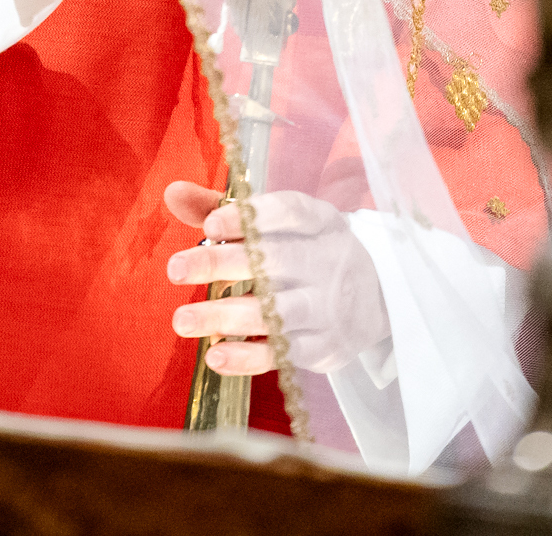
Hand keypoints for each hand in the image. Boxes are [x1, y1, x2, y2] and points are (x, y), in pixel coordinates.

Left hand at [163, 181, 392, 376]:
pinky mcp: (325, 346)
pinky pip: (283, 353)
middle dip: (221, 264)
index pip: (289, 212)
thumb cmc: (307, 253)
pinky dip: (248, 357)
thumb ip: (223, 210)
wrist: (377, 299)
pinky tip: (215, 354)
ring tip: (182, 320)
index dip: (249, 217)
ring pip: (276, 311)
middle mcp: (327, 261)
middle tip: (176, 268)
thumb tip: (173, 194)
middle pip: (275, 260)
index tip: (210, 226)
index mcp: (320, 222)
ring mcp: (328, 307)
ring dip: (226, 316)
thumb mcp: (278, 226)